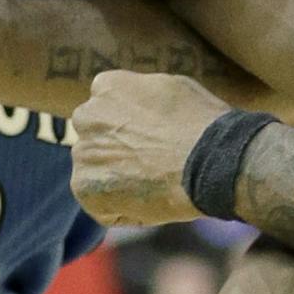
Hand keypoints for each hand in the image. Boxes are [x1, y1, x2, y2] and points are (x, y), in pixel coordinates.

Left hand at [69, 71, 230, 226]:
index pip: (107, 107)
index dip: (130, 125)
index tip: (149, 137)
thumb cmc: (201, 123)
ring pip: (95, 169)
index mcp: (107, 86)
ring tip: (153, 184)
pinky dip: (120, 207)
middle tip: (149, 162)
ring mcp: (84, 153)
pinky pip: (100, 202)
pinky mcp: (85, 188)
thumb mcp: (173, 87)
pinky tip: (149, 200)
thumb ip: (143, 95)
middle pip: (96, 137)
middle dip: (115, 148)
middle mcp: (87, 116)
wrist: (210, 162)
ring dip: (116, 178)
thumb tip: (139, 106)